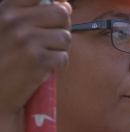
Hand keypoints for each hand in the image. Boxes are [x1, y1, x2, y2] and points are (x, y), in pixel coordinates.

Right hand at [0, 0, 71, 114]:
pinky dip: (58, 66)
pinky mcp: (37, 60)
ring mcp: (26, 41)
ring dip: (59, 50)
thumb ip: (32, 14)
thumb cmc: (2, 59)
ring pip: (65, 37)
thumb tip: (66, 5)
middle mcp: (15, 21)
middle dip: (61, 29)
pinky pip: (63, 57)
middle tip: (50, 42)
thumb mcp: (6, 28)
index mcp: (7, 9)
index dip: (54, 6)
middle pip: (61, 14)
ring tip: (43, 57)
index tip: (53, 18)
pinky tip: (44, 69)